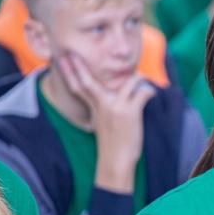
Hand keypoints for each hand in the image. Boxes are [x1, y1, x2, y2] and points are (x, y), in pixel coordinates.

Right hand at [59, 52, 155, 192]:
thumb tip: (108, 98)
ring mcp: (116, 107)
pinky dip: (149, 91)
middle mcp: (102, 105)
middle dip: (78, 66)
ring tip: (141, 79)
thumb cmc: (113, 144)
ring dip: (138, 78)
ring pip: (129, 81)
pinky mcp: (130, 111)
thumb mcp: (102, 124)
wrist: (116, 161)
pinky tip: (151, 94)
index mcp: (95, 108)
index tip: (62, 58)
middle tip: (71, 52)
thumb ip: (103, 109)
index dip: (70, 72)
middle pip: (88, 81)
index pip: (78, 86)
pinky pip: (143, 92)